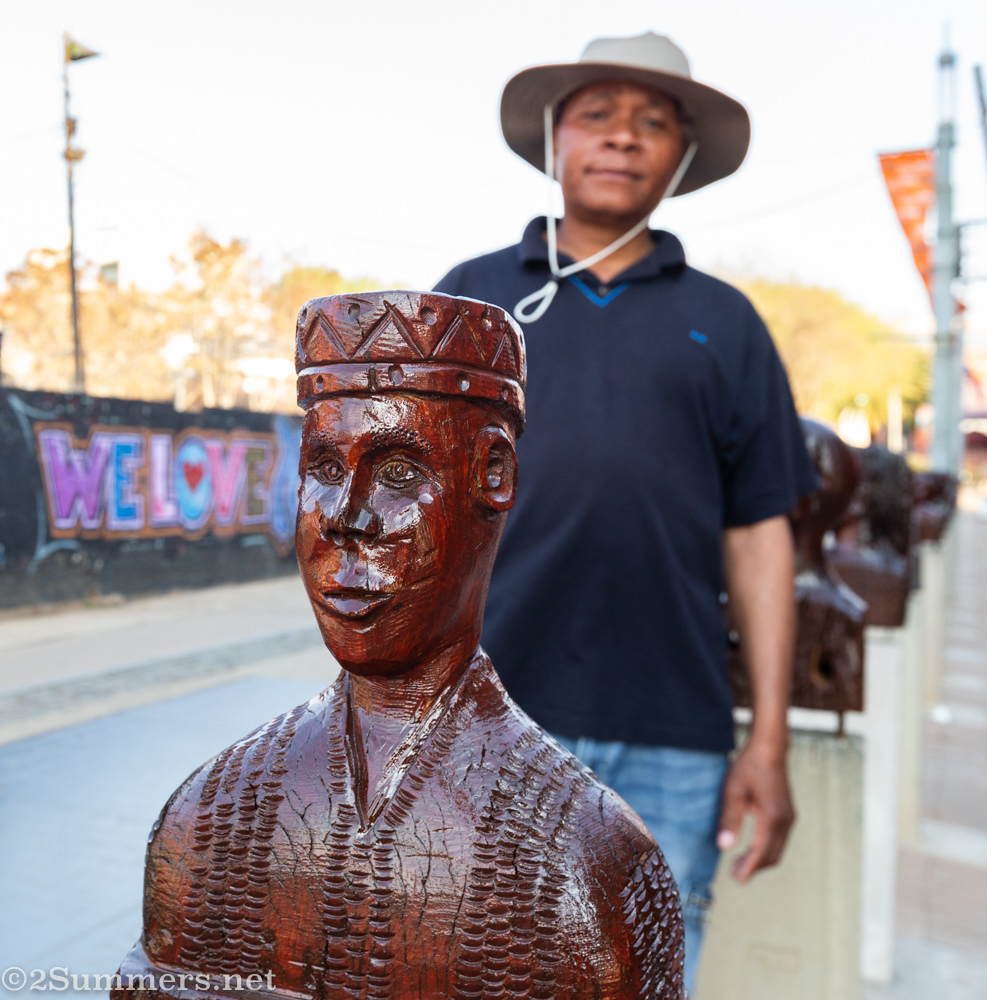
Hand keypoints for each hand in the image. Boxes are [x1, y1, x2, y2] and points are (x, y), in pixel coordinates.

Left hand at [715, 742, 794, 883]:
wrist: (769, 749)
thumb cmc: (748, 767)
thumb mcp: (732, 791)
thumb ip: (730, 819)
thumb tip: (724, 847)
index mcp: (772, 817)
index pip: (761, 852)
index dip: (749, 868)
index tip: (737, 879)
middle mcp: (785, 820)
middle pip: (772, 856)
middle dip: (754, 868)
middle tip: (734, 874)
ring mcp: (789, 817)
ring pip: (777, 849)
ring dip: (760, 860)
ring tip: (739, 864)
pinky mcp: (788, 814)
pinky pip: (779, 840)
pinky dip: (766, 849)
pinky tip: (751, 848)